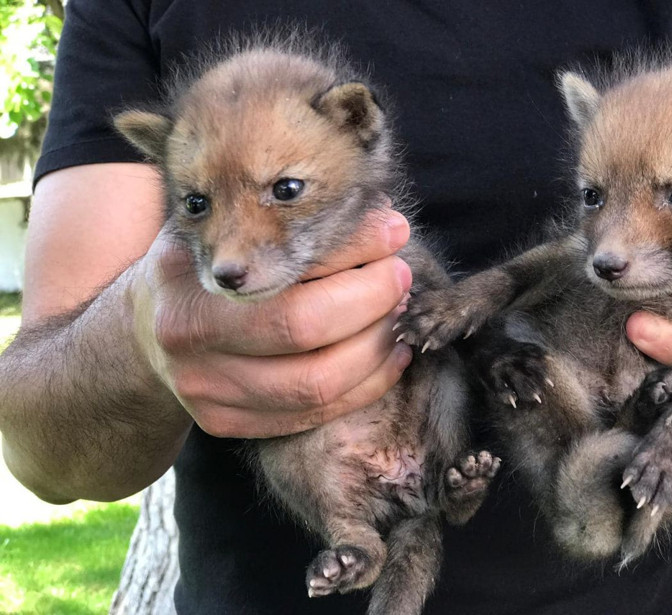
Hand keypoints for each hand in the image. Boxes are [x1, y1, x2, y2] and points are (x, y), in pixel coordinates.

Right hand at [131, 208, 412, 437]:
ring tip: (397, 316)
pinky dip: (364, 386)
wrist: (144, 333)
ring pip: (317, 385)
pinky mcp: (229, 424)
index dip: (351, 252)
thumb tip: (378, 217)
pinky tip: (387, 357)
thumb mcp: (224, 228)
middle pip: (305, 331)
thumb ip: (286, 222)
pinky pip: (313, 415)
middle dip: (371, 301)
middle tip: (399, 278)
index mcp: (188, 280)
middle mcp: (190, 341)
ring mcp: (207, 392)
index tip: (394, 232)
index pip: (285, 270)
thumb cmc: (200, 268)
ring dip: (376, 349)